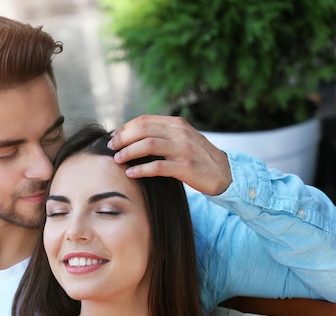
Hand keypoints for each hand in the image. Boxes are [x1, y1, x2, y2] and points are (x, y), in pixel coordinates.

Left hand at [108, 115, 232, 194]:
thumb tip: (133, 136)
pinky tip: (131, 174)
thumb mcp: (182, 139)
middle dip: (122, 138)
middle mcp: (180, 133)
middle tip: (111, 147)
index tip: (113, 137)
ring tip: (117, 159)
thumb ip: (163, 135)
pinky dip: (141, 170)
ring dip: (128, 152)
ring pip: (148, 145)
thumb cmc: (198, 158)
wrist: (225, 173)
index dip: (125, 128)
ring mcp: (183, 149)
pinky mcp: (185, 167)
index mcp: (177, 124)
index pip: (144, 120)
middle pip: (143, 130)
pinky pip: (157, 167)